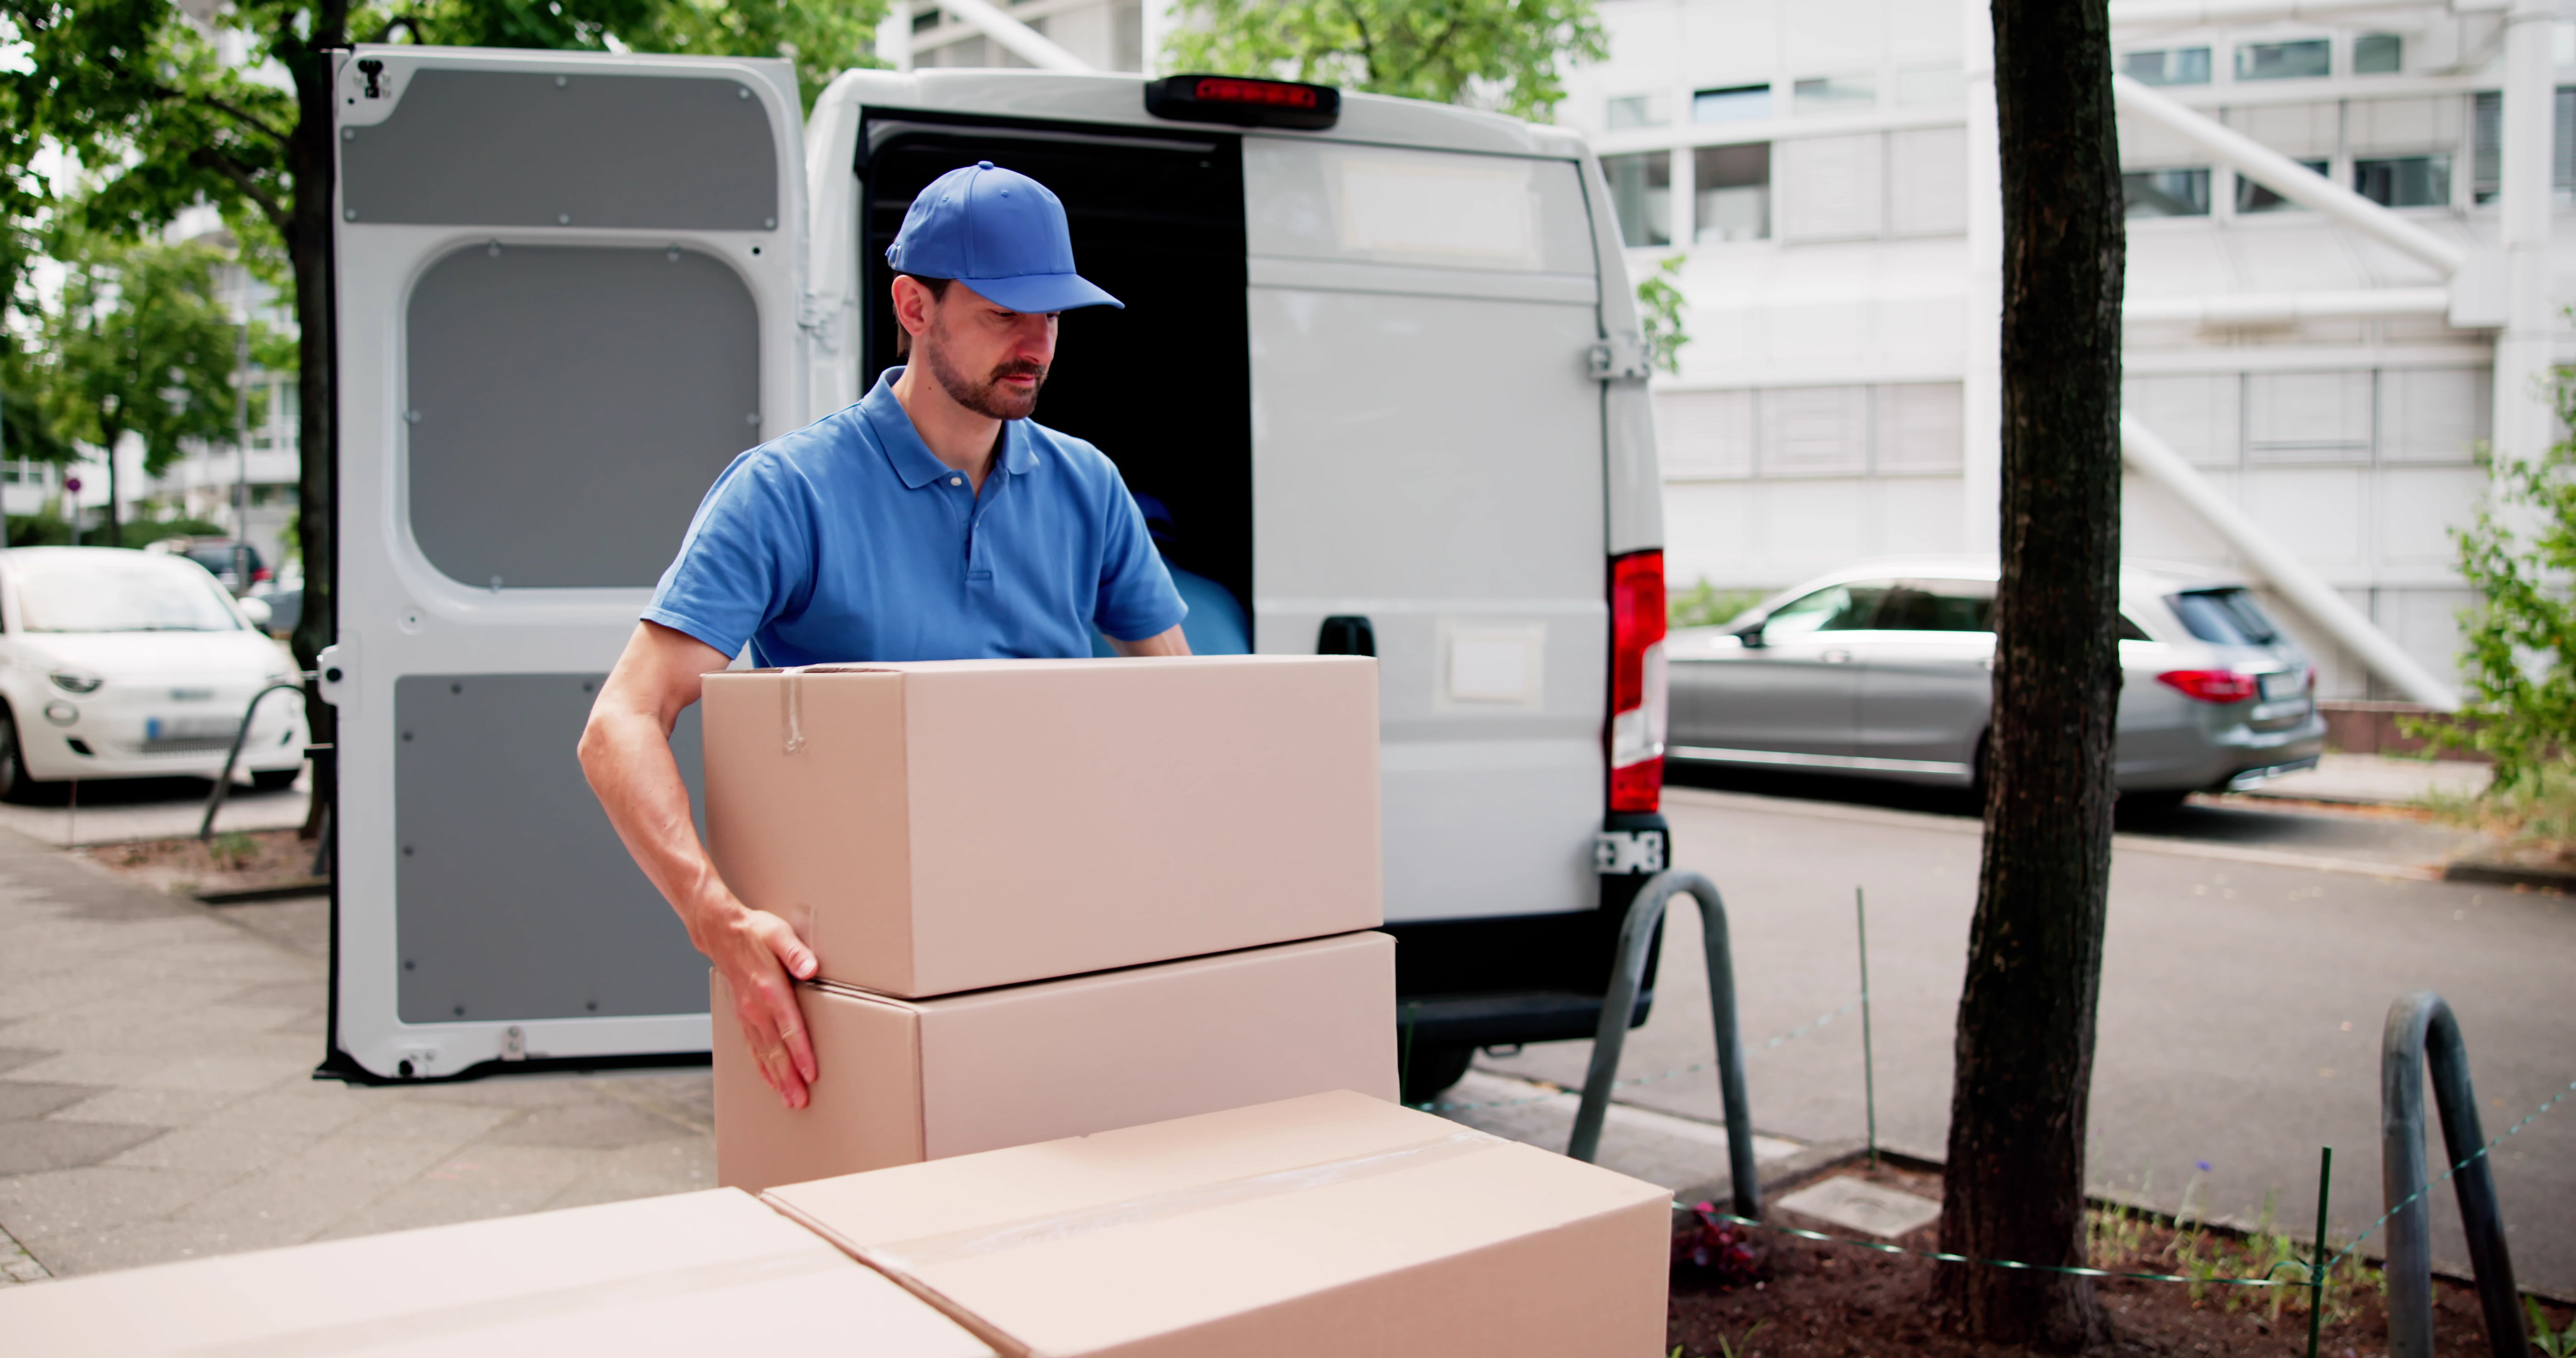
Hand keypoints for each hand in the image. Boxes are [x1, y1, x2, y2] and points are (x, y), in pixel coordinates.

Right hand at [705, 902, 819, 1108]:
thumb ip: (796, 952)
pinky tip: (769, 1080)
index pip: (790, 1029)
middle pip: (776, 1050)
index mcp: (769, 990)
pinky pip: (751, 1047)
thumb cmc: (754, 932)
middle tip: (801, 1101)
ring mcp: (747, 1014)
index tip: (811, 1074)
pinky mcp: (742, 1015)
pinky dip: (760, 1066)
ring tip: (789, 1099)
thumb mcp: (779, 934)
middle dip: (789, 1078)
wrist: (721, 932)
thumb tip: (810, 968)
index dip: (801, 1053)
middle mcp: (756, 1008)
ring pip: (763, 1054)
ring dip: (777, 1078)